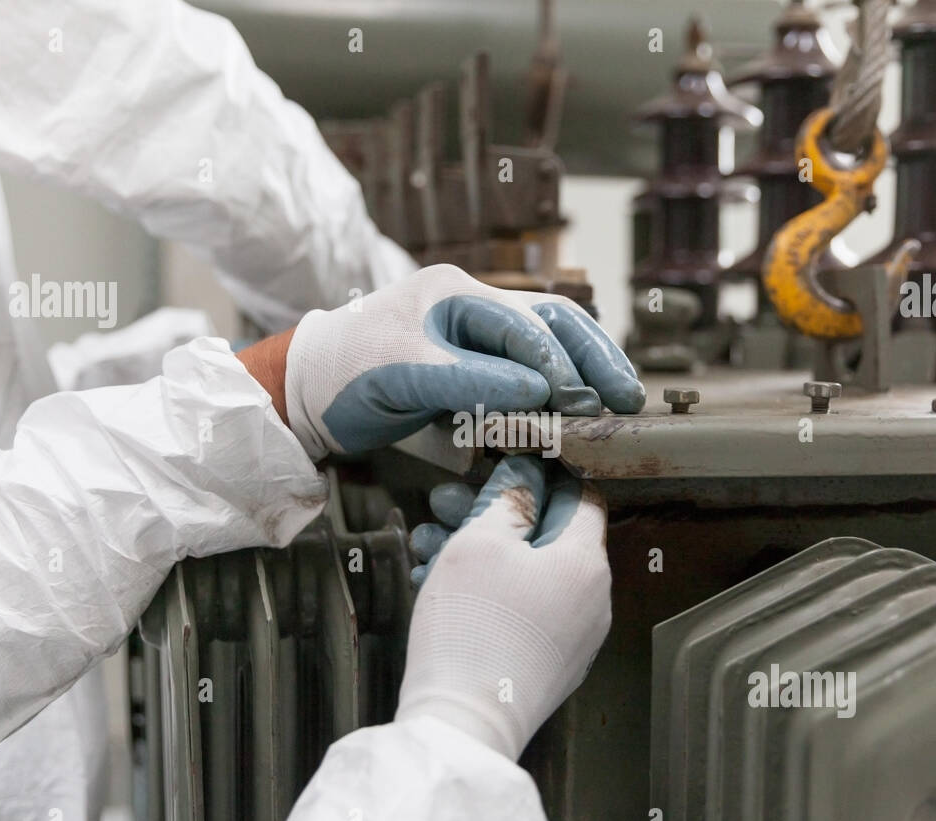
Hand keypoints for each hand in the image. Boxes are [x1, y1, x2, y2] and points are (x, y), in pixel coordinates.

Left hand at [280, 264, 644, 459]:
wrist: (308, 394)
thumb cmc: (345, 374)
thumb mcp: (403, 373)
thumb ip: (470, 379)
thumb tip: (540, 390)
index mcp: (457, 294)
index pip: (530, 324)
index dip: (563, 364)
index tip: (584, 402)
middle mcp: (473, 308)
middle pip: (554, 325)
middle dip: (595, 359)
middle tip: (628, 398)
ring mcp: (475, 337)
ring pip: (548, 347)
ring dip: (584, 373)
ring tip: (618, 404)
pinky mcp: (472, 368)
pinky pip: (528, 373)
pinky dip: (557, 391)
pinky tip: (579, 412)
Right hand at [395, 455, 611, 759]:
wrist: (464, 724)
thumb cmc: (472, 631)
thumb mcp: (480, 542)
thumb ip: (508, 499)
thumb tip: (524, 476)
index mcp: (586, 563)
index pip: (580, 497)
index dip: (542, 475)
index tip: (505, 468)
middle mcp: (592, 600)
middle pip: (550, 537)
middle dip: (497, 515)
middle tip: (448, 505)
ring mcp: (574, 638)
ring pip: (530, 575)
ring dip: (483, 553)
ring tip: (429, 545)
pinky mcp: (550, 666)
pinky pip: (525, 612)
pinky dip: (491, 593)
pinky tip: (441, 585)